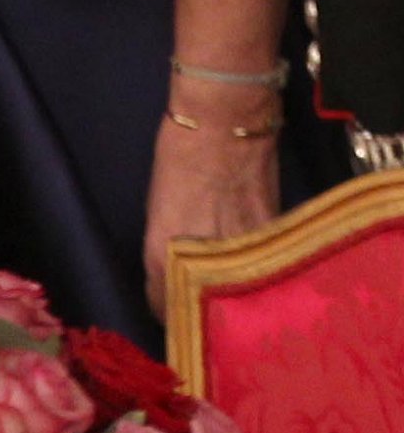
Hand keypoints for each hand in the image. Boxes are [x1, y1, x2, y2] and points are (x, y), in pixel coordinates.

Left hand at [143, 111, 279, 321]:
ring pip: (235, 296)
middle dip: (203, 309)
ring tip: (230, 285)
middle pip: (202, 310)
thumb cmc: (180, 153)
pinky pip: (260, 273)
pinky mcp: (270, 245)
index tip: (177, 307)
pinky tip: (252, 265)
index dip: (171, 310)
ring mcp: (239, 258)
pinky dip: (256, 272)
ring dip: (232, 294)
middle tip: (204, 300)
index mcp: (162, 256)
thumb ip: (169, 248)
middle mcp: (200, 266)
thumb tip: (180, 271)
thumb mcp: (160, 208)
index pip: (164, 309)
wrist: (225, 122)